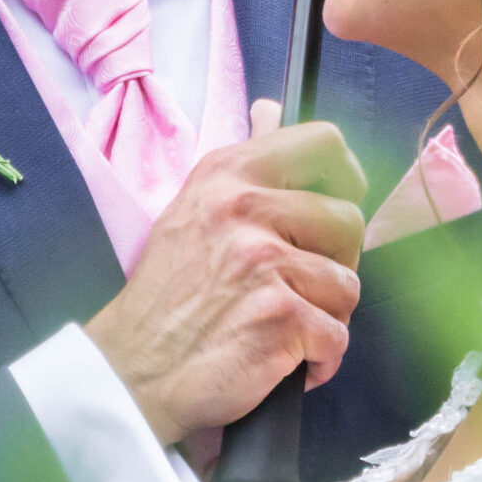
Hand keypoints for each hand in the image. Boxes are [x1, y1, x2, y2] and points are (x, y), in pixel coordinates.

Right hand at [85, 99, 367, 446]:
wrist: (132, 372)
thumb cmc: (166, 298)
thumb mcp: (194, 208)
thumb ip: (243, 163)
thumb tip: (272, 109)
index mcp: (227, 174)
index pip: (322, 142)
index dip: (345, 175)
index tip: (337, 202)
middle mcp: (245, 209)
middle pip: (349, 220)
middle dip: (336, 262)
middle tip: (300, 287)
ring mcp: (265, 262)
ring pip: (348, 284)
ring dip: (325, 316)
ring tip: (282, 327)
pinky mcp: (282, 316)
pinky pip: (337, 336)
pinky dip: (319, 359)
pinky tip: (283, 361)